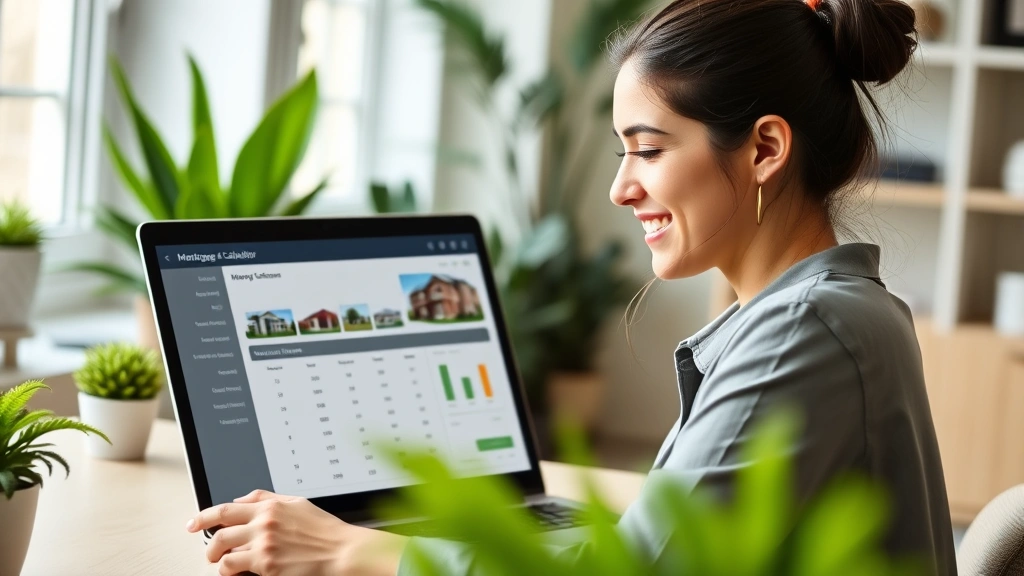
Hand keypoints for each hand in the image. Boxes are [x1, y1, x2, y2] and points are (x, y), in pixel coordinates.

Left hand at [186, 489, 407, 575]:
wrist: (341, 551)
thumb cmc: (324, 530)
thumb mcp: (297, 503)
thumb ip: (266, 498)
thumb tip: (241, 500)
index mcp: (269, 507)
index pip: (225, 509)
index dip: (203, 516)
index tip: (193, 523)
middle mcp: (263, 524)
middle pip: (219, 534)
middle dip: (211, 546)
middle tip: (212, 553)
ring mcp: (264, 546)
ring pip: (224, 555)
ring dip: (220, 562)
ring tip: (225, 565)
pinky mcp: (267, 566)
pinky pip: (236, 569)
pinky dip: (232, 572)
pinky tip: (239, 573)